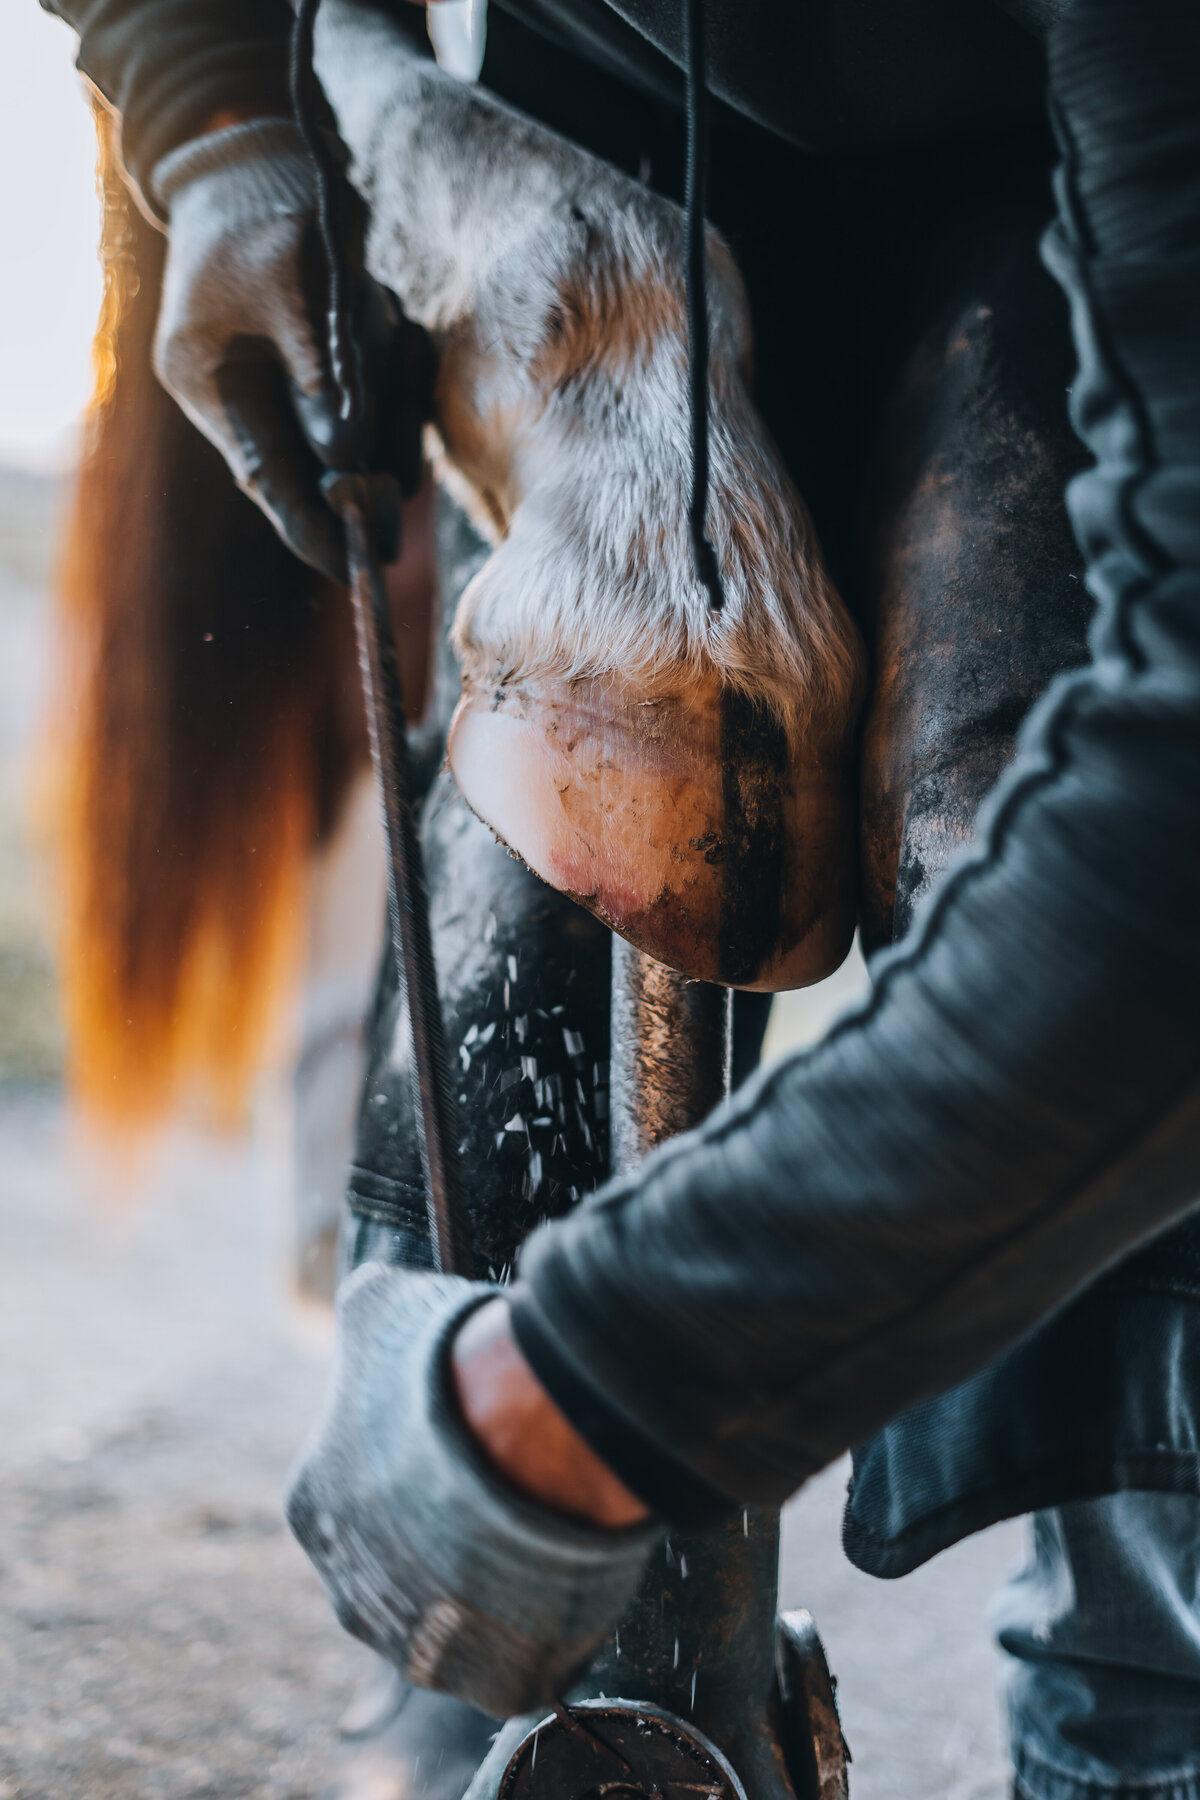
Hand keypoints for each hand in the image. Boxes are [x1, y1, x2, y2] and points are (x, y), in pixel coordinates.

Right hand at [151, 118, 431, 580]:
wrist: (258, 151)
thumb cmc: (265, 205)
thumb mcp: (292, 282)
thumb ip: (322, 374)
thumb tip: (351, 457)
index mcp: (215, 387)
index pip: (270, 482)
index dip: (313, 531)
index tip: (355, 570)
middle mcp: (252, 396)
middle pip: (323, 470)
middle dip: (371, 468)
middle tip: (404, 473)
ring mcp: (292, 382)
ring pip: (364, 434)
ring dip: (392, 406)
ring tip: (391, 342)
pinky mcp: (332, 364)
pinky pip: (381, 393)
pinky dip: (399, 371)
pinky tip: (394, 326)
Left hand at [285, 1265, 659, 1716]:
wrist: (526, 1441)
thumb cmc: (444, 1375)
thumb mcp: (382, 1307)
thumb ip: (366, 1306)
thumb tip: (366, 1288)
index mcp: (314, 1505)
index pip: (349, 1493)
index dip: (407, 1468)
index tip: (455, 1444)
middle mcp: (349, 1588)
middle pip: (393, 1565)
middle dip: (441, 1534)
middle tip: (501, 1486)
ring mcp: (415, 1645)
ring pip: (448, 1617)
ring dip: (485, 1584)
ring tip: (536, 1524)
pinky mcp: (489, 1682)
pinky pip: (508, 1662)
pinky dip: (535, 1630)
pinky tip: (559, 1574)